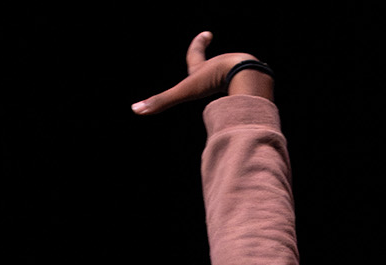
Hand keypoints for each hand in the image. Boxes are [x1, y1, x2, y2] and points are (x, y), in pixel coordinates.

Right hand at [130, 32, 271, 116]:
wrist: (244, 74)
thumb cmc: (214, 80)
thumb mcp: (185, 92)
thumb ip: (162, 102)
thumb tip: (135, 110)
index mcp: (203, 68)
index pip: (197, 54)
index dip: (198, 45)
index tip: (206, 34)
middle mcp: (219, 67)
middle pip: (215, 63)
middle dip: (213, 60)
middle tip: (220, 57)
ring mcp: (236, 74)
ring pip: (231, 75)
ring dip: (230, 77)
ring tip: (233, 83)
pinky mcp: (250, 82)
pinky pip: (246, 86)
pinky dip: (245, 89)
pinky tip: (250, 96)